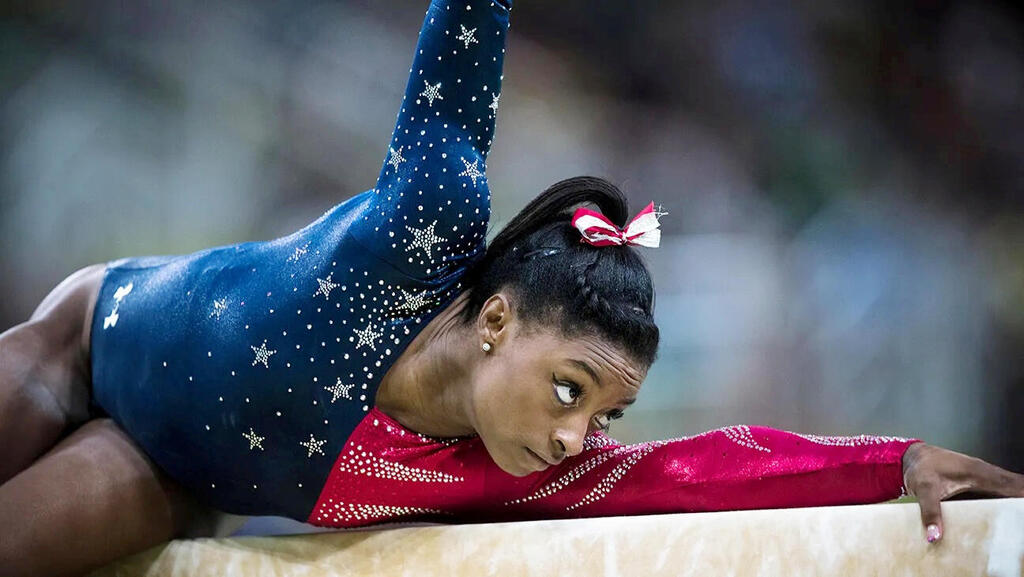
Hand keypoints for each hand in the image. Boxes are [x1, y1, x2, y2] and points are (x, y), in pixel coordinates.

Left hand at [902, 442, 1023, 542]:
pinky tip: (1001, 519)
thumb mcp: (924, 489)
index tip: (1022, 512)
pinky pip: (996, 495)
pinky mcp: (977, 486)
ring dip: (1013, 504)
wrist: (911, 458)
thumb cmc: (920, 467)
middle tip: (1018, 523)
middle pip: (1015, 488)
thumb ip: (931, 512)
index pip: (1014, 484)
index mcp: (980, 473)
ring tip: (1014, 524)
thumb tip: (935, 536)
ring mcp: (983, 479)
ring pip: (1007, 491)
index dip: (1023, 495)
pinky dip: (1002, 504)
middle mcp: (986, 474)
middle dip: (1019, 504)